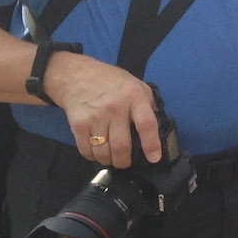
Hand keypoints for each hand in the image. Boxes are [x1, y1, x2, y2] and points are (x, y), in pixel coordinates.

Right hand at [43, 53, 161, 164]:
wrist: (77, 75)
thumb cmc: (110, 81)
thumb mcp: (136, 85)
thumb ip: (148, 104)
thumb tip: (160, 127)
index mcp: (134, 97)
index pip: (146, 124)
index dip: (151, 144)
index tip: (154, 158)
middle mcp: (115, 107)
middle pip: (121, 146)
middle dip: (124, 161)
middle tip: (125, 162)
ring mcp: (95, 116)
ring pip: (103, 152)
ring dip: (108, 161)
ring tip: (111, 157)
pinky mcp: (79, 124)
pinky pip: (86, 150)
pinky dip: (92, 156)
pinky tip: (96, 151)